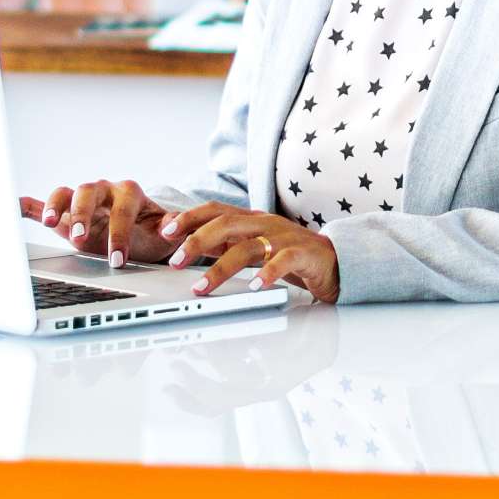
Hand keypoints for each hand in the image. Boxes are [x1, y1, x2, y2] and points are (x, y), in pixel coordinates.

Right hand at [17, 180, 178, 267]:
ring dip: (56, 206)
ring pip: (66, 193)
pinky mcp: (66, 212)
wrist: (142, 235)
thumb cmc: (152, 234)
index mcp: (129, 194)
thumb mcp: (164, 233)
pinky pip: (43, 203)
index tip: (117, 258)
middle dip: (84, 214)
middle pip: (89, 192)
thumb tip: (173, 227)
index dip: (119, 233)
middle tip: (80, 238)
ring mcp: (83, 201)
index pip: (122, 209)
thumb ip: (171, 228)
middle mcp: (104, 191)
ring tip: (49, 223)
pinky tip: (14, 207)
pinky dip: (29, 205)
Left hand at [158, 203, 339, 302]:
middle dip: (196, 242)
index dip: (188, 218)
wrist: (333, 260)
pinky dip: (267, 274)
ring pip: (247, 247)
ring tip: (202, 286)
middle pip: (225, 225)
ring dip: (220, 268)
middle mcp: (264, 223)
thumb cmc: (288, 253)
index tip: (165, 231)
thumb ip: (222, 241)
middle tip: (176, 261)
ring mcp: (283, 238)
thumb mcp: (250, 244)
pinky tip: (255, 287)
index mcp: (250, 219)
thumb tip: (185, 242)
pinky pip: (282, 262)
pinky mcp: (303, 254)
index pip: (214, 211)